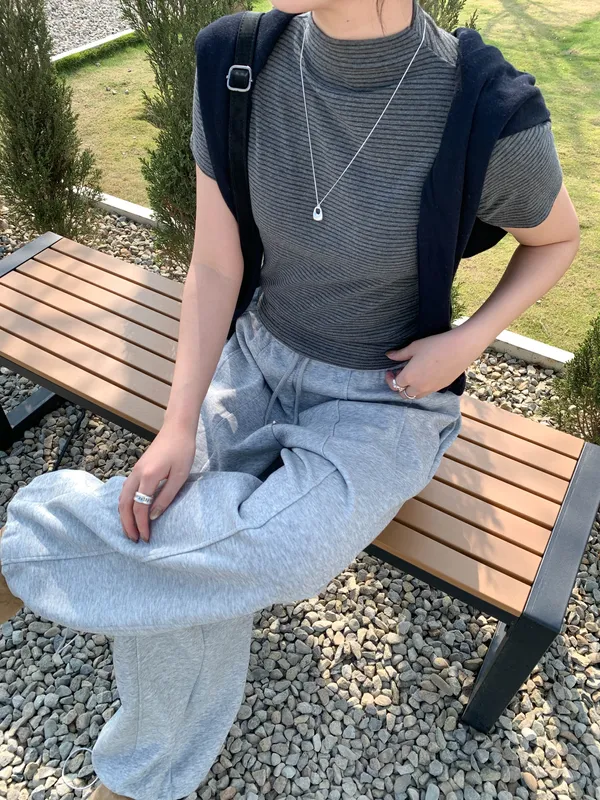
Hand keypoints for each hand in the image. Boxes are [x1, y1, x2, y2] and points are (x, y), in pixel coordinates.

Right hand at [118, 424, 196, 543]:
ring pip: (122, 498)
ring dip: (124, 515)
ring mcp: (134, 470)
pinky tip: (131, 512)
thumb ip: (166, 497)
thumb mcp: (180, 476)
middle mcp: (136, 474)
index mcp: (148, 476)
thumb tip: (154, 516)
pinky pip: (125, 491)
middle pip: (125, 505)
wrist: (177, 428)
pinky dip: (125, 504)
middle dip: (127, 524)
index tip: (146, 538)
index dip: (142, 525)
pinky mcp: (137, 469)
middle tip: (134, 539)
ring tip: (130, 530)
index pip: (140, 507)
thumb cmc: (183, 450)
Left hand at [384, 326, 485, 398]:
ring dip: (410, 390)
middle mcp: (419, 386)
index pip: (395, 384)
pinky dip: (422, 388)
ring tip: (412, 377)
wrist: (460, 348)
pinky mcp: (441, 387)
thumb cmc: (435, 345)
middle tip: (400, 375)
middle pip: (404, 394)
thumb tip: (389, 355)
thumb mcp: (414, 347)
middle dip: (399, 387)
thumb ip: (400, 354)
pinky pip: (427, 392)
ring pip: (416, 396)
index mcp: (409, 377)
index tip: (391, 370)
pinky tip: (425, 376)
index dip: (390, 378)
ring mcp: (431, 389)